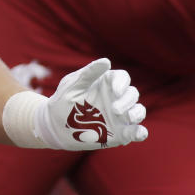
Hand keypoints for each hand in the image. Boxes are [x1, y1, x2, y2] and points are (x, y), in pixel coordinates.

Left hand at [3, 58, 146, 149]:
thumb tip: (106, 61)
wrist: (54, 126)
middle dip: (128, 100)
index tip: (115, 91)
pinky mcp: (119, 133)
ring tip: (128, 117)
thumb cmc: (62, 101)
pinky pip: (135, 131)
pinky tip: (139, 133)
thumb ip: (88, 74)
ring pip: (138, 111)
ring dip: (137, 113)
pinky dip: (140, 132)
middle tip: (114, 109)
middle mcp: (115, 98)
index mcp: (105, 84)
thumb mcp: (72, 85)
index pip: (123, 77)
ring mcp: (119, 116)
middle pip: (132, 94)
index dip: (123, 83)